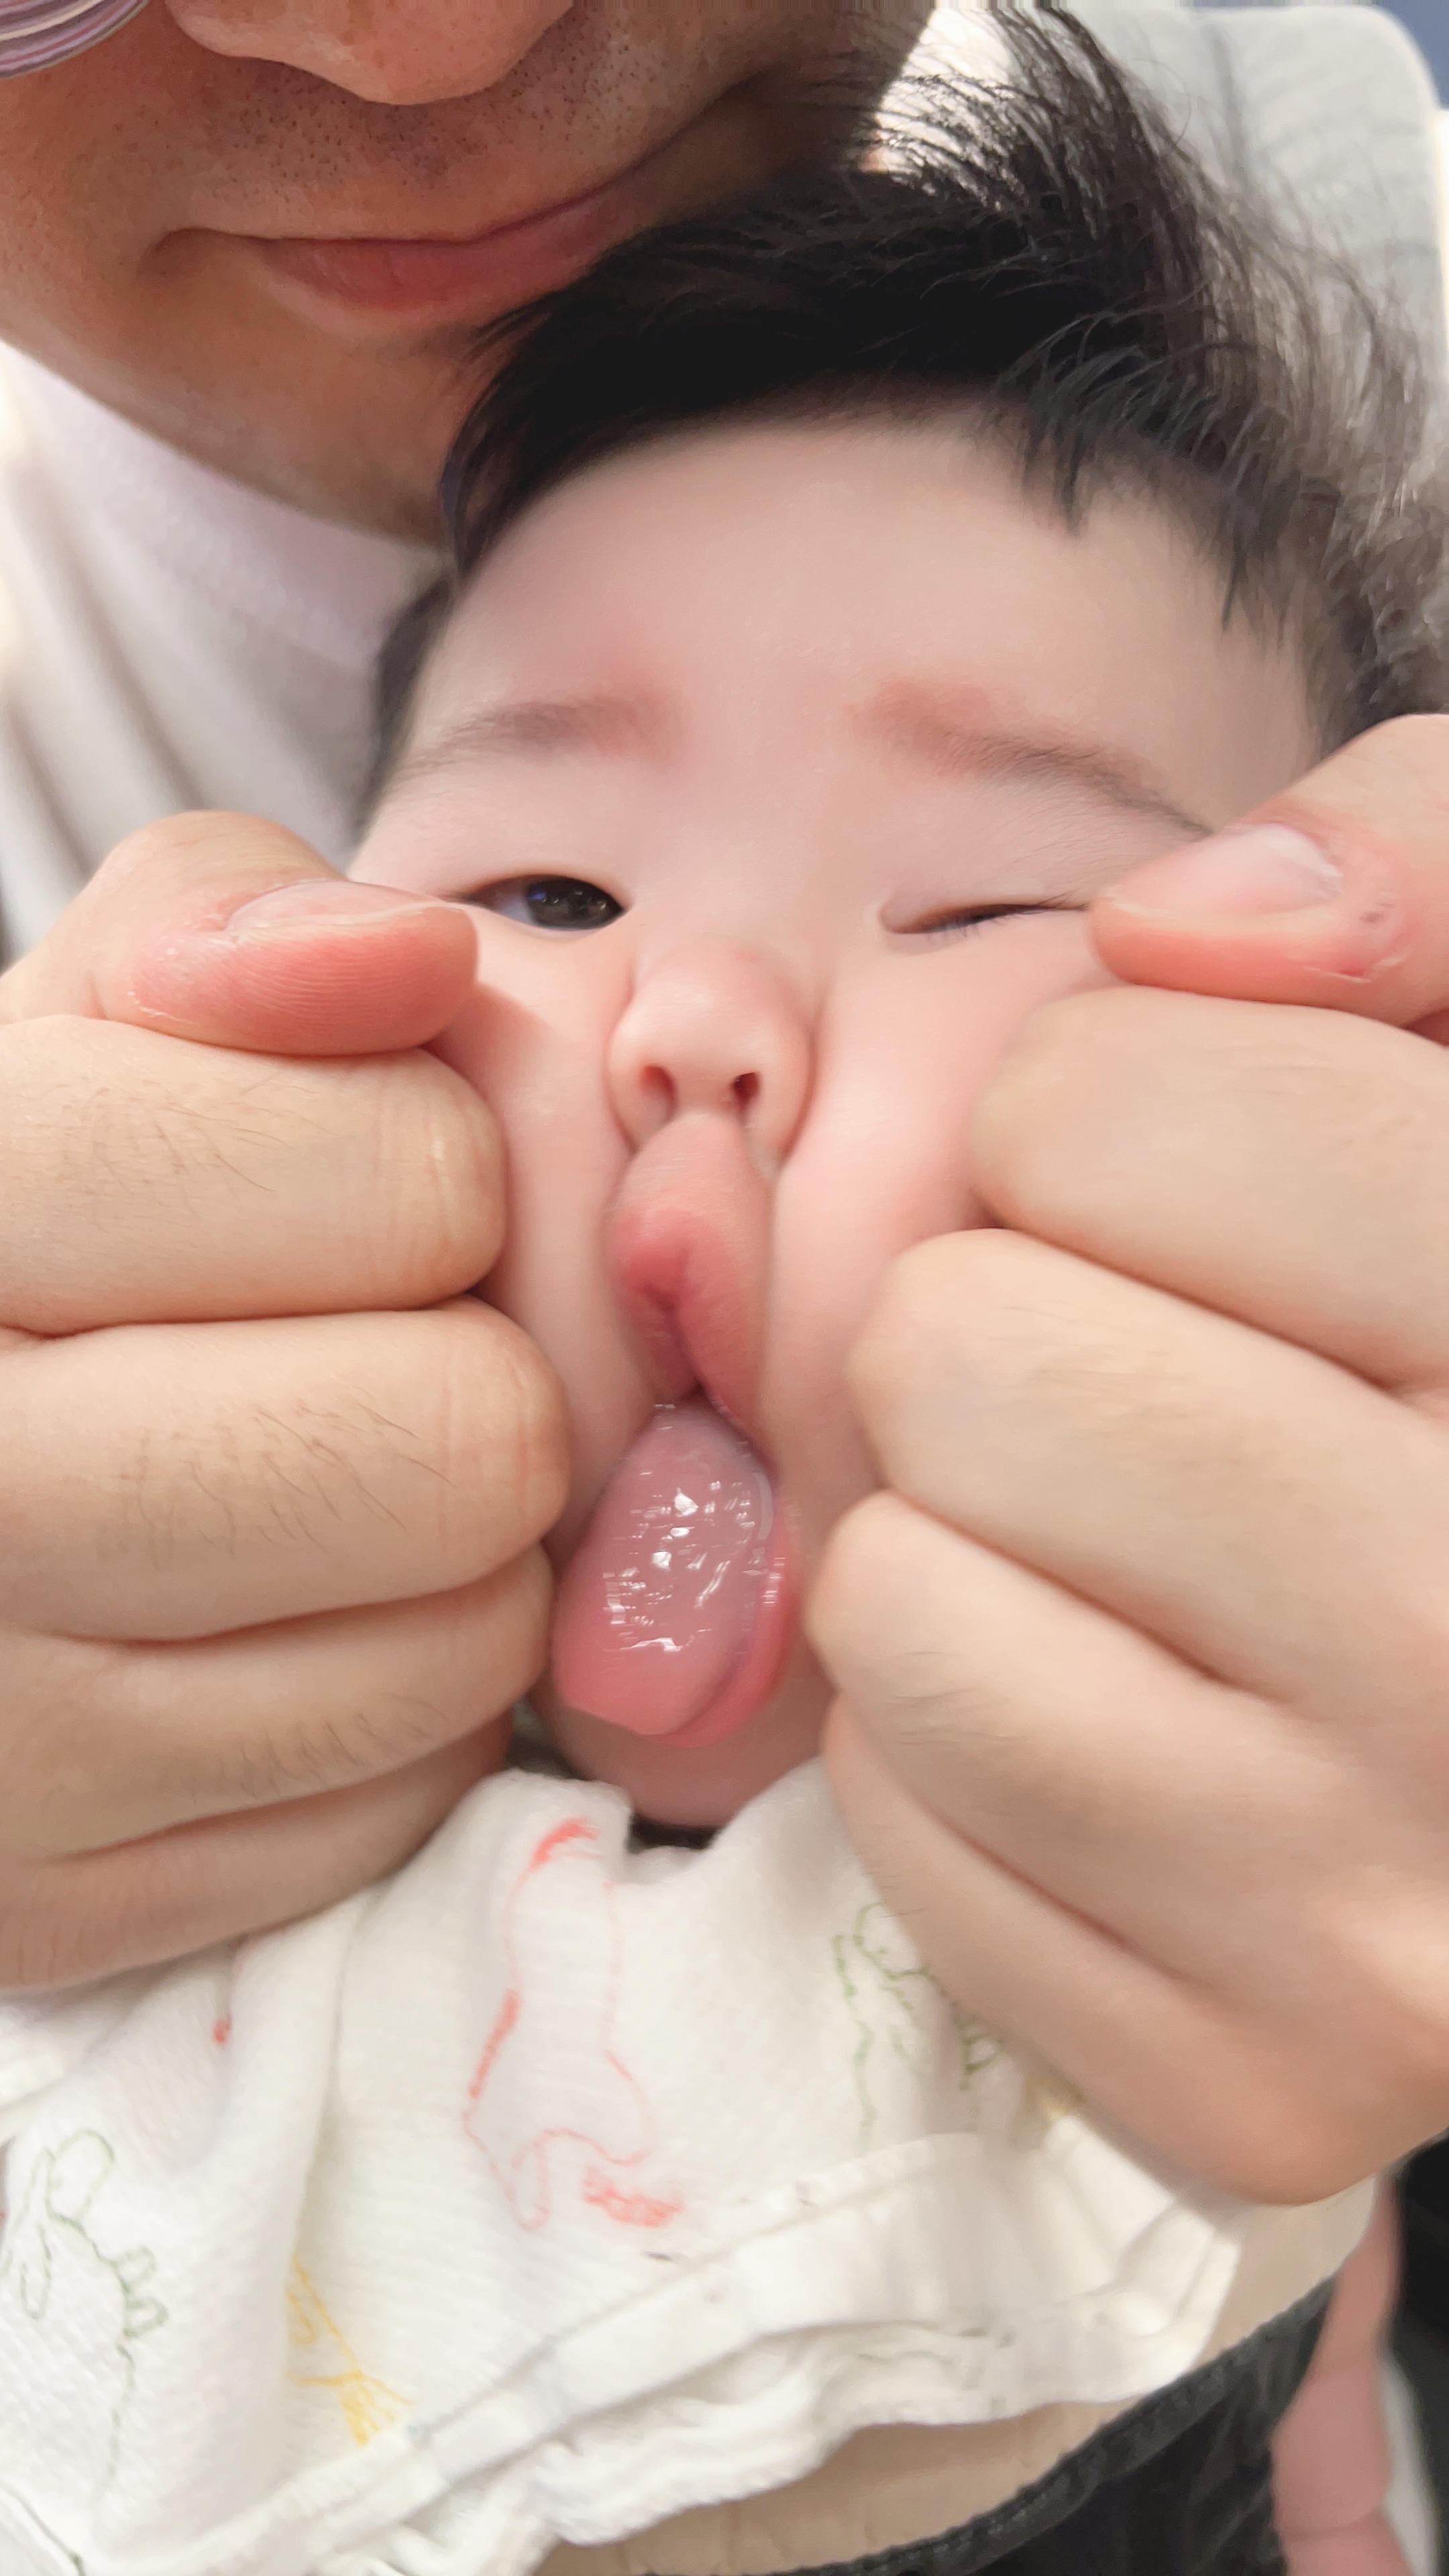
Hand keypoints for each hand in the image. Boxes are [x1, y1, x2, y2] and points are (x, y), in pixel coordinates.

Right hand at [0, 817, 565, 1987]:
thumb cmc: (38, 1200)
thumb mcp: (99, 999)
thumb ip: (240, 922)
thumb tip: (413, 961)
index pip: (417, 1179)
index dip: (436, 1162)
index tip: (350, 1185)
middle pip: (467, 1440)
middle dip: (477, 1371)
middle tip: (373, 1350)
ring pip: (464, 1640)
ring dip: (459, 1551)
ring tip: (329, 1480)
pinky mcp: (55, 1908)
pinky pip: (400, 1799)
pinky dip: (394, 1705)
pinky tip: (281, 1618)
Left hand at [813, 713, 1448, 2202]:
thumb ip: (1422, 861)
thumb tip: (1181, 932)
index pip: (1112, 1106)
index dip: (1112, 1105)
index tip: (1213, 1186)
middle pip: (959, 1354)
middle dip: (1015, 1317)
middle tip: (1161, 1370)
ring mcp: (1381, 1917)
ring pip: (895, 1595)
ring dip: (970, 1528)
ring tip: (1139, 1537)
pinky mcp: (1246, 2084)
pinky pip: (902, 1810)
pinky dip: (964, 1734)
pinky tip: (1133, 1705)